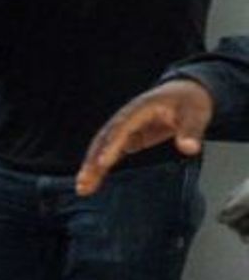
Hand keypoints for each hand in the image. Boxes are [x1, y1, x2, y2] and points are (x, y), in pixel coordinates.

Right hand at [75, 79, 212, 195]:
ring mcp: (125, 128)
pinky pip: (109, 152)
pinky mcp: (128, 138)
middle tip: (84, 180)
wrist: (185, 92)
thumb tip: (188, 148)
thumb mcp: (196, 114)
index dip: (111, 145)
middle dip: (92, 159)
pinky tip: (93, 180)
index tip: (103, 162)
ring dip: (91, 166)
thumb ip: (191, 131)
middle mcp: (126, 118)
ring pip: (102, 147)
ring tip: (83, 187)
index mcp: (140, 109)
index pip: (121, 128)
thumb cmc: (189, 101)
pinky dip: (100, 166)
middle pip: (104, 139)